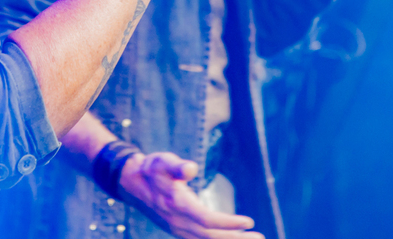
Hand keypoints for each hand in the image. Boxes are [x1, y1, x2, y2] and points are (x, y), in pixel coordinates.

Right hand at [118, 151, 262, 238]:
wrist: (132, 182)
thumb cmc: (151, 168)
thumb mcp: (162, 161)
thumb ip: (177, 166)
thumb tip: (190, 168)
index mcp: (177, 205)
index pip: (207, 220)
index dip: (228, 223)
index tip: (248, 221)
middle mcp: (178, 221)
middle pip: (211, 236)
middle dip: (236, 238)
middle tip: (260, 238)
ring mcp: (177, 228)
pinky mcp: (179, 229)